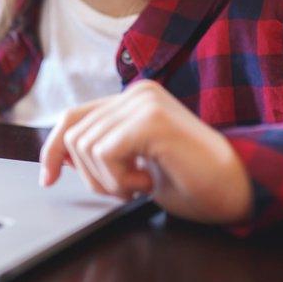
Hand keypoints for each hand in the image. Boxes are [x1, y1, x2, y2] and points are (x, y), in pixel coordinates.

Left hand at [39, 80, 252, 224]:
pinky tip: (149, 180)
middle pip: (75, 135)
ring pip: (86, 146)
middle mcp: (138, 92)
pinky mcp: (151, 119)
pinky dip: (120, 179)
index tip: (48, 179)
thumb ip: (104, 148)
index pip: (74, 117)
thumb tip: (58, 157)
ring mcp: (145, 102)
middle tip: (128, 189)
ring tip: (142, 183)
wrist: (234, 188)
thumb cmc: (191, 180)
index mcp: (134, 99)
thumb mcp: (135, 162)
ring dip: (109, 180)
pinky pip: (105, 153)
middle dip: (90, 176)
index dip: (53, 148)